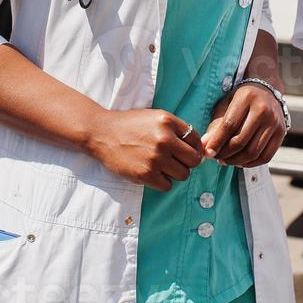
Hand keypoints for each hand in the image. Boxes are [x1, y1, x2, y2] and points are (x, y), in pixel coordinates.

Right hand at [87, 109, 203, 191]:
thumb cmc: (129, 125)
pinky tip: (152, 173)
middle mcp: (164, 139)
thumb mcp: (154, 117)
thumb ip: (176, 129)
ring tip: (162, 167)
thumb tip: (200, 149)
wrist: (101, 133)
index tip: (183, 150)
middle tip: (175, 161)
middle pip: (194, 160)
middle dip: (187, 162)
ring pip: (183, 174)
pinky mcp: (145, 174)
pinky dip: (162, 182)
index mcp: (167, 121)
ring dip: (175, 173)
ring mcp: (155, 157)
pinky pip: (168, 186)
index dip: (192, 147)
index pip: (196, 140)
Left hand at [204, 84, 285, 167]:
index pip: (229, 125)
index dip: (217, 142)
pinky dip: (251, 164)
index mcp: (246, 97)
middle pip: (241, 140)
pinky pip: (265, 157)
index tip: (207, 153)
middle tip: (216, 157)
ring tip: (226, 160)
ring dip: (236, 161)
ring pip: (253, 152)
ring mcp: (274, 122)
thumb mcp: (226, 104)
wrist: (267, 92)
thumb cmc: (242, 99)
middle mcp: (263, 109)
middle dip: (225, 153)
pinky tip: (240, 161)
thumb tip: (205, 146)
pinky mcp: (281, 133)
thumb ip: (216, 124)